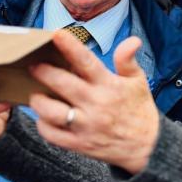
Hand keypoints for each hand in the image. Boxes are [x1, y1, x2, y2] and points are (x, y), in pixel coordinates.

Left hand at [28, 31, 159, 173]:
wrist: (148, 147)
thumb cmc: (139, 110)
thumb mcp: (138, 82)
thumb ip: (128, 60)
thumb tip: (132, 40)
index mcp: (109, 85)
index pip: (87, 61)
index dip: (70, 46)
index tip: (56, 34)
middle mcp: (95, 104)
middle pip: (62, 84)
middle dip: (43, 71)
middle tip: (32, 65)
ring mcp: (86, 126)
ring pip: (51, 112)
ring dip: (38, 101)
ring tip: (36, 94)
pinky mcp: (79, 144)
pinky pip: (52, 134)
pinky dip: (43, 125)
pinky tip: (44, 117)